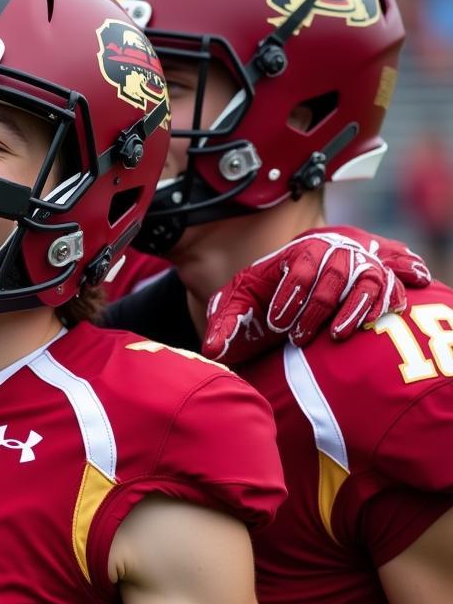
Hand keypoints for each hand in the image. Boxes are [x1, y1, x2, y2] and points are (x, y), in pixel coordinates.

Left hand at [203, 230, 430, 364]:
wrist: (290, 309)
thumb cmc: (262, 304)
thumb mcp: (238, 307)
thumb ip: (224, 323)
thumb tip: (212, 349)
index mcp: (296, 254)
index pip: (302, 266)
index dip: (291, 295)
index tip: (277, 324)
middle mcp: (332, 255)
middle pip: (334, 274)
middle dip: (316, 308)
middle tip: (297, 339)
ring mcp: (359, 269)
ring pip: (368, 280)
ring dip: (353, 309)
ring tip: (335, 337)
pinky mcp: (378, 288)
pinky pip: (390, 292)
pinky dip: (383, 306)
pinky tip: (366, 328)